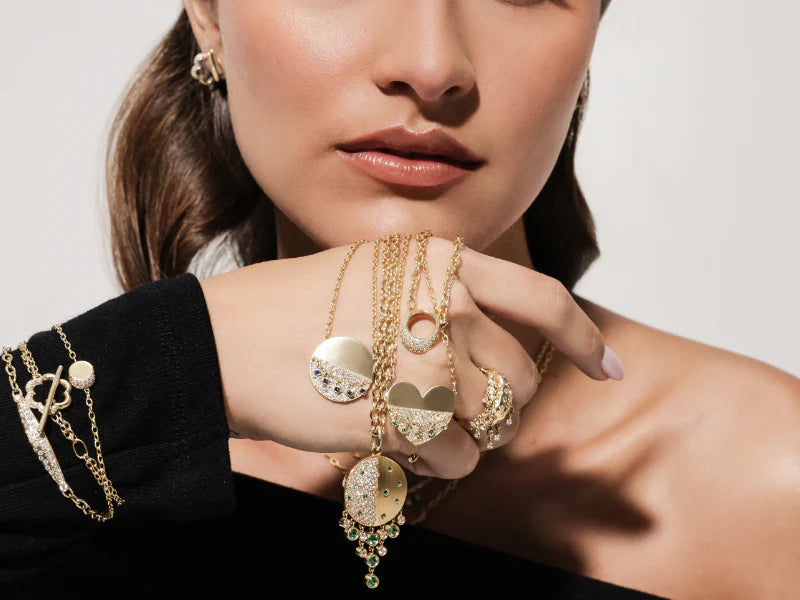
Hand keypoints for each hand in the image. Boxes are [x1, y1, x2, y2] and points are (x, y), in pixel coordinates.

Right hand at [198, 234, 620, 479]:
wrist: (226, 340)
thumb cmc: (294, 307)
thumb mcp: (376, 271)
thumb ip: (442, 293)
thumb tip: (493, 338)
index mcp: (443, 262)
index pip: (545, 299)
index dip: (585, 339)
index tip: (607, 370)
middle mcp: (447, 305)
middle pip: (524, 375)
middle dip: (503, 400)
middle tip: (455, 403)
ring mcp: (429, 360)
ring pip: (497, 422)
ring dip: (465, 430)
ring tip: (411, 414)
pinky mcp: (406, 416)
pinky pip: (459, 456)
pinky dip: (434, 456)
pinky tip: (390, 432)